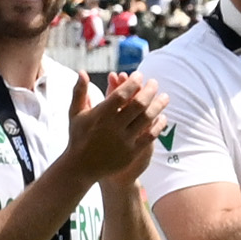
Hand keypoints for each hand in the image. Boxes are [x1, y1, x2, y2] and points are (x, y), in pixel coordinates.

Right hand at [54, 73, 165, 189]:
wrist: (81, 167)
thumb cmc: (78, 137)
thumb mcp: (75, 114)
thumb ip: (80, 92)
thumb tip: (82, 72)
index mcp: (100, 115)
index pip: (121, 94)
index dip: (132, 83)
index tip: (139, 75)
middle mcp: (113, 126)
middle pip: (138, 104)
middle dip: (149, 90)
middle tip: (155, 82)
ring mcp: (123, 140)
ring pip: (146, 118)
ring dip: (158, 106)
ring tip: (165, 97)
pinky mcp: (131, 152)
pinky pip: (149, 136)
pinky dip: (158, 125)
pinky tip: (163, 117)